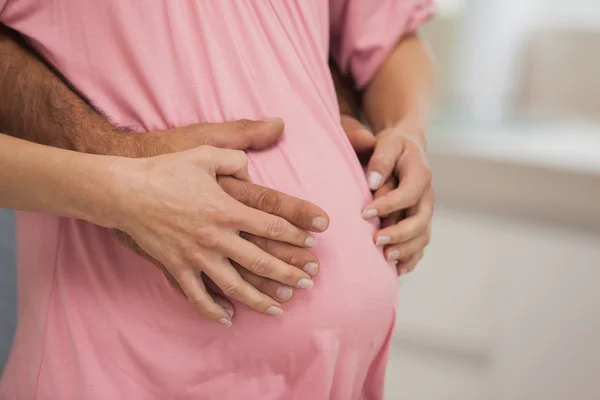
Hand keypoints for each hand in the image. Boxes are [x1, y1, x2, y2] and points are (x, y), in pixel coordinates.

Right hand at [113, 177, 324, 314]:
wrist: (125, 191)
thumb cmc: (165, 170)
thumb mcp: (204, 152)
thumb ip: (235, 158)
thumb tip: (252, 170)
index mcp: (227, 209)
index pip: (271, 226)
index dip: (296, 236)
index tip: (313, 244)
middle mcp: (216, 237)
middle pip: (260, 261)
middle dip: (288, 274)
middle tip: (309, 283)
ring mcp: (196, 256)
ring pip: (234, 285)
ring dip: (259, 299)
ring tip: (279, 310)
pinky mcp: (177, 267)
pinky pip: (197, 295)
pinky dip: (213, 310)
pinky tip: (228, 318)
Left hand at [341, 116, 432, 275]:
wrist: (407, 149)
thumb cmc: (393, 146)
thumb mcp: (388, 143)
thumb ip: (381, 160)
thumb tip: (372, 183)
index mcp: (420, 175)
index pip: (409, 194)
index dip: (389, 205)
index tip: (365, 213)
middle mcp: (427, 196)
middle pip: (420, 220)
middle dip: (400, 233)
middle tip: (376, 241)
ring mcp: (425, 212)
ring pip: (423, 236)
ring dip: (406, 250)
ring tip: (386, 259)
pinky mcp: (421, 223)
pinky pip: (420, 245)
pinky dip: (411, 259)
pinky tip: (397, 270)